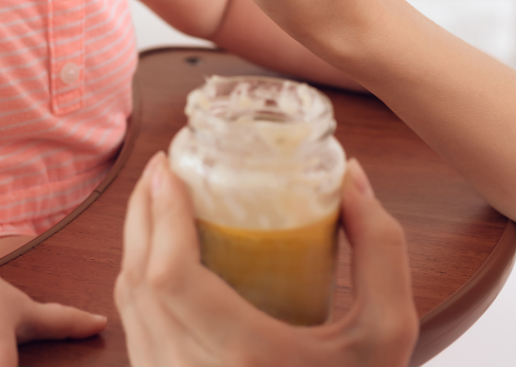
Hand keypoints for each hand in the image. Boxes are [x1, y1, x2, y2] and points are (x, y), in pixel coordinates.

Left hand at [115, 153, 416, 366]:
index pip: (170, 277)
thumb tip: (351, 176)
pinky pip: (135, 328)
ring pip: (129, 303)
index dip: (159, 216)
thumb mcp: (387, 333)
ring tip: (158, 198)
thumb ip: (380, 250)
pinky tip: (159, 252)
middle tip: (163, 168)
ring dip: (134, 243)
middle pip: (138, 281)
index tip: (169, 169)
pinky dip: (137, 282)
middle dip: (141, 214)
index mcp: (242, 358)